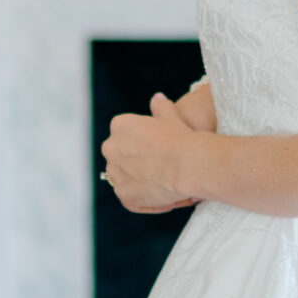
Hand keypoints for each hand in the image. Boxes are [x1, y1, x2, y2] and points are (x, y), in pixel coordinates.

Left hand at [101, 92, 201, 213]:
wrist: (187, 163)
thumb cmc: (181, 137)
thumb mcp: (171, 116)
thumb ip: (161, 107)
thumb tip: (157, 98)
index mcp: (119, 126)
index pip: (126, 135)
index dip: (145, 143)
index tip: (161, 148)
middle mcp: (111, 148)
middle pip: (122, 156)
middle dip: (138, 162)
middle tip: (163, 166)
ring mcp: (115, 173)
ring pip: (126, 178)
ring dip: (140, 181)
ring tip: (165, 184)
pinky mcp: (124, 195)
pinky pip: (132, 198)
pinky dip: (146, 199)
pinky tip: (164, 196)